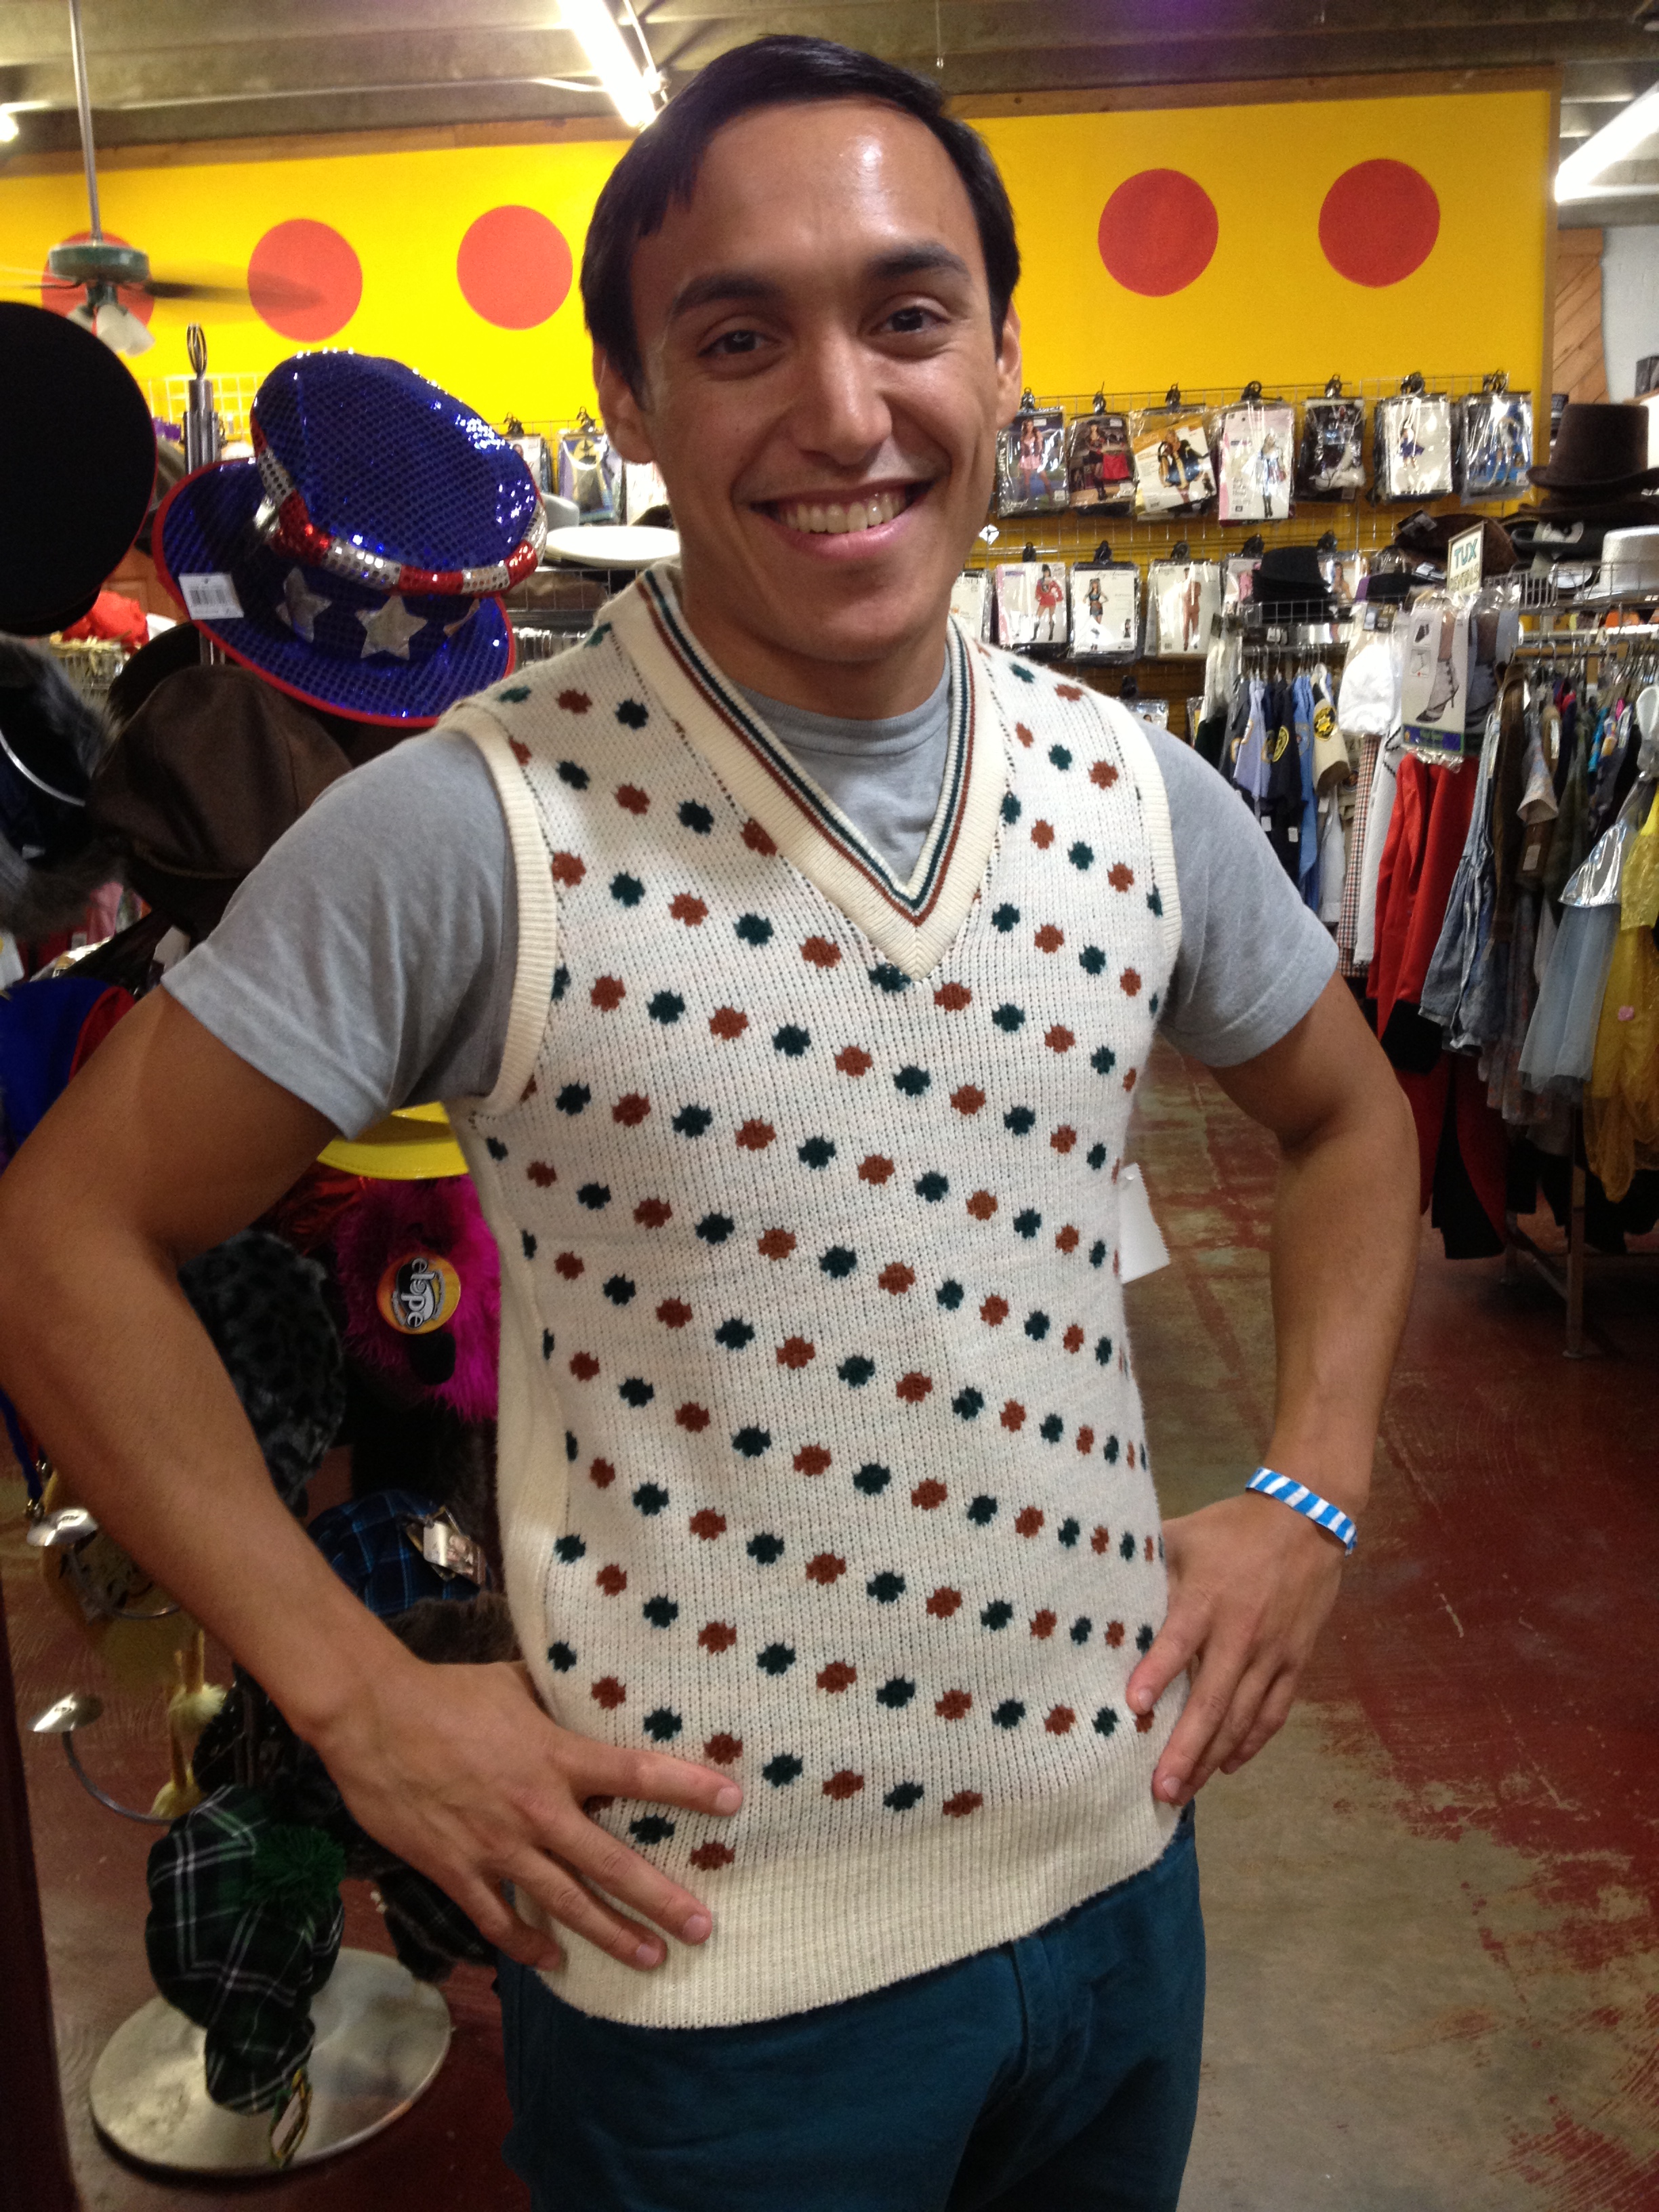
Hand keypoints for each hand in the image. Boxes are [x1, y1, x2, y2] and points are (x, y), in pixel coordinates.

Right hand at [304, 1655, 741, 1971]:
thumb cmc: (445, 1693)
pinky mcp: (457, 1871)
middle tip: (702, 1928)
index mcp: (555, 1756)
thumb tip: (584, 1686)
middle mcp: (536, 1809)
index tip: (732, 1802)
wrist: (372, 1718)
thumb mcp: (512, 1684)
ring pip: (566, 1904)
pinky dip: (528, 1945)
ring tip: (650, 1958)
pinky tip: (554, 1961)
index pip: (636, 1772)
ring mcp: (497, 1847)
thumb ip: (554, 1697)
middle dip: (662, 1899)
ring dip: (611, 1935)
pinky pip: (499, 1920)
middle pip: (612, 1864)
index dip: (688, 1788)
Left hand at [1125, 1493, 1345, 1808]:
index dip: (1157, 1673)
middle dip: (1185, 1748)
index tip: (1132, 1706)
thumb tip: (1097, 1587)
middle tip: (1160, 1789)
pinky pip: (1273, 1712)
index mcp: (1208, 1598)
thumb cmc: (1231, 1530)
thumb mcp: (1183, 1536)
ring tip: (1185, 1791)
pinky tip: (1227, 1765)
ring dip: (1212, 1757)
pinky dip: (1251, 1743)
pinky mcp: (1296, 1662)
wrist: (1307, 1521)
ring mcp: (1273, 1653)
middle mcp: (1241, 1632)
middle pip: (1213, 1699)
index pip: (1179, 1641)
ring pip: (1242, 1717)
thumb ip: (1147, 1565)